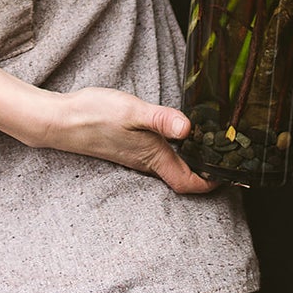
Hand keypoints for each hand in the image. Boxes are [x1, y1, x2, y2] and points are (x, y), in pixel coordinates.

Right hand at [35, 87, 217, 194]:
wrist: (61, 120)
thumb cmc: (95, 115)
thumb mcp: (132, 110)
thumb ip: (161, 119)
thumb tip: (190, 127)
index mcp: (153, 157)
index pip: (189, 182)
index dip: (212, 182)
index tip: (230, 172)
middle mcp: (147, 161)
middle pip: (183, 177)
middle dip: (206, 171)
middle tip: (227, 155)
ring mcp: (136, 155)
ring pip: (170, 166)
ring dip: (191, 160)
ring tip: (209, 143)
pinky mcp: (127, 146)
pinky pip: (157, 156)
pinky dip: (174, 150)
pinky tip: (176, 133)